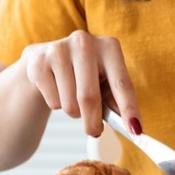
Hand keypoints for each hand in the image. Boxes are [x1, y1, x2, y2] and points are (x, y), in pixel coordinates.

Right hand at [21, 30, 140, 137]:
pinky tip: (56, 89)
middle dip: (92, 122)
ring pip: (69, 103)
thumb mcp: (104, 83)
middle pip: (90, 97)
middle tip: (94, 132)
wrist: (46, 59)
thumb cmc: (84, 74)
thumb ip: (117, 102)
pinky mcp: (39, 61)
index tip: (136, 130)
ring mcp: (59, 50)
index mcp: (109, 47)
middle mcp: (84, 42)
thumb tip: (131, 126)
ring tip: (72, 99)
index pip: (122, 83)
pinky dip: (57, 105)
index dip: (129, 109)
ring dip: (74, 112)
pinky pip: (53, 101)